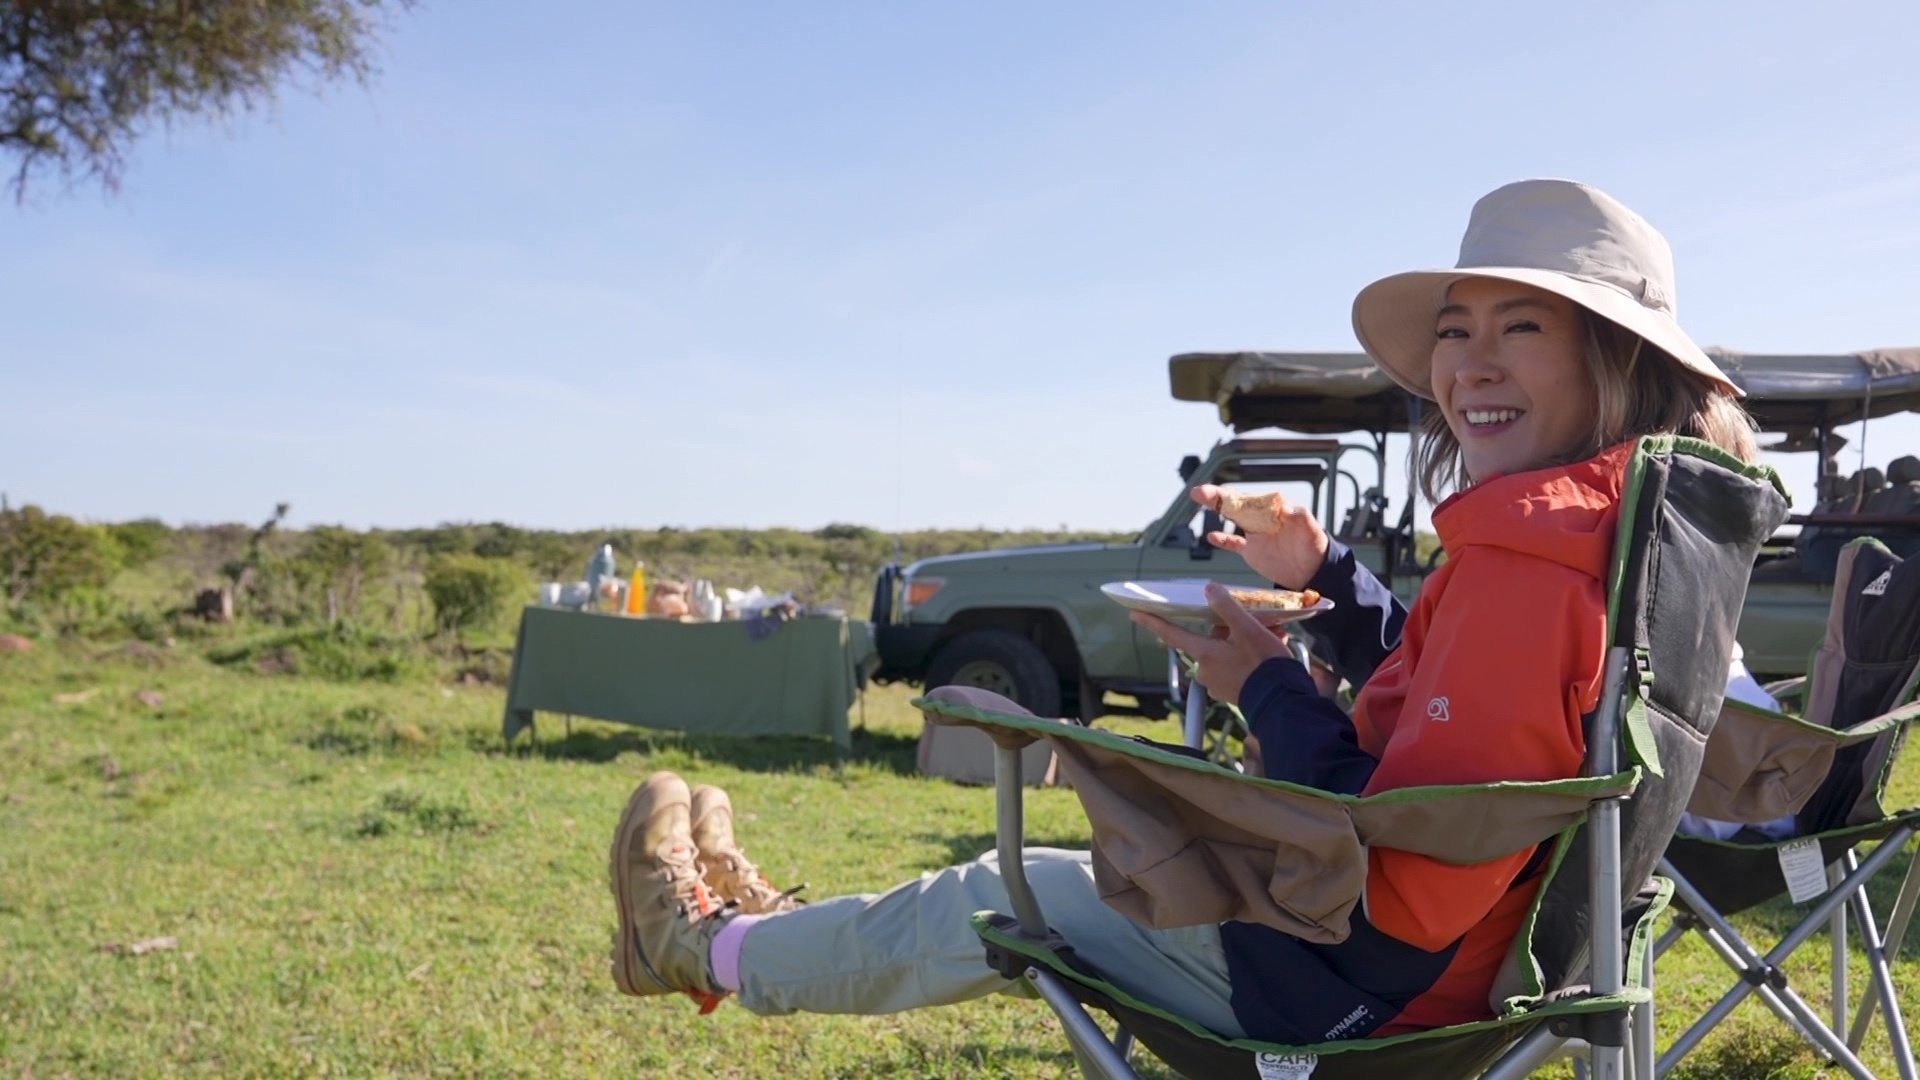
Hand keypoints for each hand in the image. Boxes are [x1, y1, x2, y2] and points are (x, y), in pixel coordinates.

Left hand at [1131, 583, 1291, 705]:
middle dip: (1232, 630)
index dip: (1153, 622)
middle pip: (1210, 641)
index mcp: (1204, 654)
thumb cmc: (1264, 665)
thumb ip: (1227, 608)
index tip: (1134, 613)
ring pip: (1227, 652)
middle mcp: (1206, 671)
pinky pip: (1236, 667)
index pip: (1172, 634)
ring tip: (1272, 638)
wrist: (1283, 702)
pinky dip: (1249, 657)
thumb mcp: (1248, 630)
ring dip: (1245, 643)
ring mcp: (1218, 684)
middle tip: (1258, 626)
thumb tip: (1209, 590)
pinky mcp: (1231, 692)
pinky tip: (1271, 653)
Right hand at [1193, 485, 1329, 588]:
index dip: (1233, 495)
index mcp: (1274, 510)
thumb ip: (1300, 517)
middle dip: (1217, 496)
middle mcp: (1262, 518)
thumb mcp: (1311, 531)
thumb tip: (1285, 508)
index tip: (1218, 492)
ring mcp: (1256, 534)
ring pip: (1232, 519)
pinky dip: (1223, 540)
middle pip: (1236, 505)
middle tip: (1198, 491)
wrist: (1314, 572)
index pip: (1251, 499)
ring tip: (1199, 499)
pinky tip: (1211, 536)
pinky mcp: (1252, 551)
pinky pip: (1234, 543)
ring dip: (1217, 509)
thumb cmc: (1315, 547)